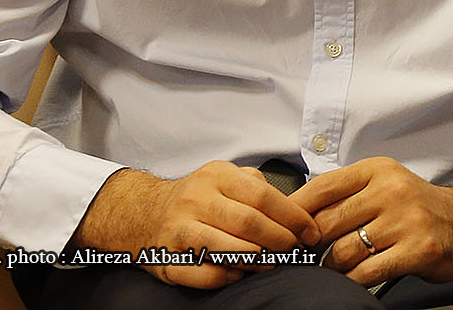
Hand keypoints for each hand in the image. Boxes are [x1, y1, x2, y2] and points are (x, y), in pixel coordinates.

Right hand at [74, 162, 319, 288]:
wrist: (142, 212)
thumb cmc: (197, 197)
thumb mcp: (225, 177)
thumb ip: (257, 186)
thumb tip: (296, 209)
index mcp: (216, 176)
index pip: (264, 196)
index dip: (293, 217)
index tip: (310, 233)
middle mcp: (196, 200)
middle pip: (249, 223)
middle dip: (280, 240)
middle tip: (294, 250)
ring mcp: (179, 230)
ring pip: (227, 249)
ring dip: (257, 260)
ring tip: (273, 263)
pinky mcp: (167, 258)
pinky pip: (203, 273)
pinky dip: (227, 277)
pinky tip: (239, 274)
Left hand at [291, 156, 452, 286]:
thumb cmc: (417, 206)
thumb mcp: (384, 184)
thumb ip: (346, 194)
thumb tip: (296, 215)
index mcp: (378, 170)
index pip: (322, 187)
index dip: (295, 212)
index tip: (283, 230)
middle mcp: (392, 191)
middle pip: (327, 223)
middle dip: (310, 245)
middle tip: (305, 254)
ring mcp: (406, 221)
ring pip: (344, 251)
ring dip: (331, 266)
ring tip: (333, 267)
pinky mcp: (416, 250)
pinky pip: (367, 272)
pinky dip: (352, 279)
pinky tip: (352, 278)